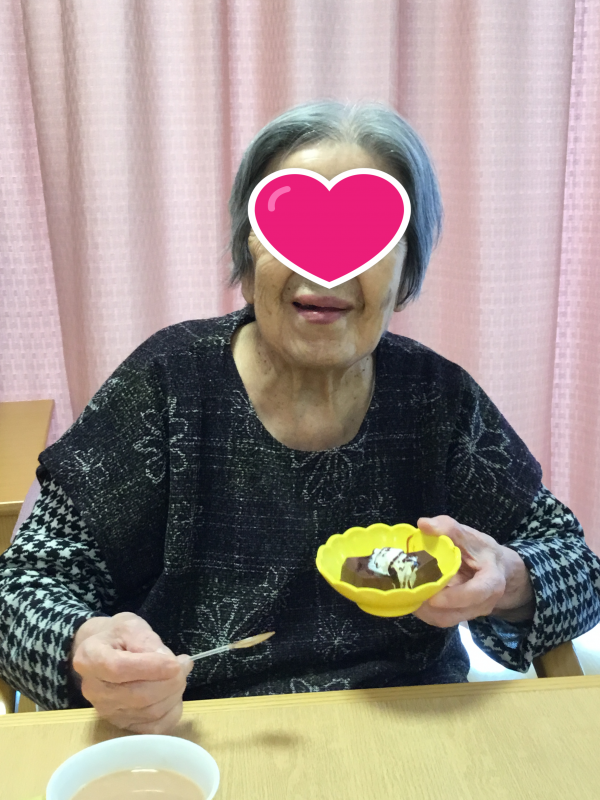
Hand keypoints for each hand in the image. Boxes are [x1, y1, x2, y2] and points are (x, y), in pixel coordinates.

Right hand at [70, 612, 193, 733]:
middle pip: (137, 695)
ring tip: (180, 674)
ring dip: (174, 694)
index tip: (174, 664)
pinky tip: (175, 694)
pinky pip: (153, 728)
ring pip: (149, 712)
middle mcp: (94, 690)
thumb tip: (170, 663)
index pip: (118, 669)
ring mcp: (106, 711)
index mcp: (90, 659)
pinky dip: (172, 712)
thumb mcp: (131, 626)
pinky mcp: (121, 724)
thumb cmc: (117, 636)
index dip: (151, 668)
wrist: (103, 651)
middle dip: (169, 681)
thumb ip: (148, 642)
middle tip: (182, 665)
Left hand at [412, 515, 532, 627]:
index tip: (432, 597)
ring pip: (447, 620)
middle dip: (431, 608)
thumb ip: (448, 528)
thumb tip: (423, 524)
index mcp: (491, 581)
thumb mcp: (468, 535)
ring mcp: (472, 611)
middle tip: (408, 593)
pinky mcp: (461, 614)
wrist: (497, 568)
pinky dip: (426, 612)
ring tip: (407, 595)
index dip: (454, 598)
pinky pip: (442, 618)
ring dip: (425, 612)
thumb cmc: (481, 550)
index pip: (476, 593)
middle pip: (457, 613)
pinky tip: (413, 598)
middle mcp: (484, 602)